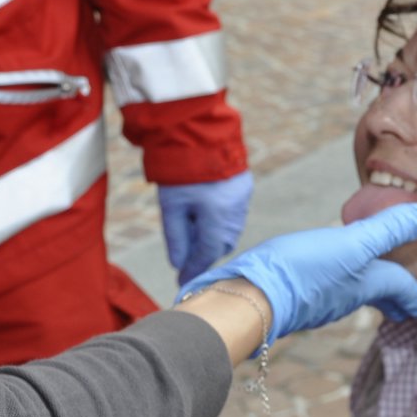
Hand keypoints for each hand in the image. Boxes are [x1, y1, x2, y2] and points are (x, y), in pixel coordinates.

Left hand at [158, 170, 254, 285]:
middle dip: (204, 251)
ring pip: (229, 230)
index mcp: (216, 219)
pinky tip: (206, 212)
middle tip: (186, 257)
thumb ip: (176, 237)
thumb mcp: (171, 206)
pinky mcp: (244, 187)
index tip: (183, 282)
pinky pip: (234, 214)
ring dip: (213, 235)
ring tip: (193, 230)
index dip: (193, 269)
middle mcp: (234, 213)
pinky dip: (221, 219)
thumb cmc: (180, 171)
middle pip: (220, 244)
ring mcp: (242, 200)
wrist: (198, 134)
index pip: (205, 254)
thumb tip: (178, 263)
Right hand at [178, 203, 416, 339]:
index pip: (400, 290)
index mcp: (363, 285)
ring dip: (362, 287)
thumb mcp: (351, 244)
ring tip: (363, 279)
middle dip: (390, 296)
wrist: (248, 299)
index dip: (414, 295)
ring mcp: (317, 301)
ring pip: (348, 293)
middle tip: (400, 302)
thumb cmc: (302, 270)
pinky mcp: (292, 297)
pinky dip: (332, 283)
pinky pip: (322, 290)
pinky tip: (319, 274)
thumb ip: (388, 230)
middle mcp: (343, 298)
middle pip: (375, 296)